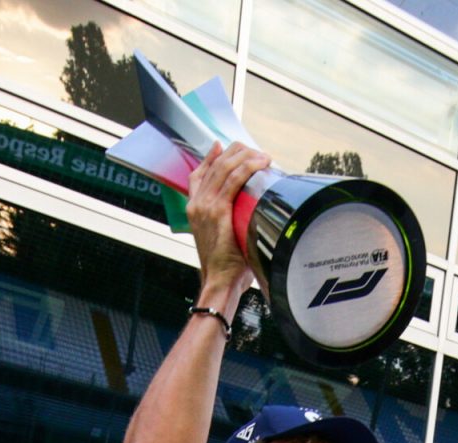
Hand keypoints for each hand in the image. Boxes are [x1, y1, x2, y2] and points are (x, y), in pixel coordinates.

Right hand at [187, 143, 267, 300]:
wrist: (219, 280)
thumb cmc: (227, 265)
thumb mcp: (224, 237)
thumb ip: (230, 221)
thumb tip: (252, 215)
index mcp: (194, 208)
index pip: (199, 174)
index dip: (211, 157)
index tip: (222, 147)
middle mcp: (196, 202)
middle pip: (215, 164)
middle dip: (237, 152)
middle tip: (256, 152)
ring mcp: (205, 205)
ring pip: (225, 167)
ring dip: (246, 157)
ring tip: (263, 157)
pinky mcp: (217, 210)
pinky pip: (234, 179)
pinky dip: (248, 167)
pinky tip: (261, 163)